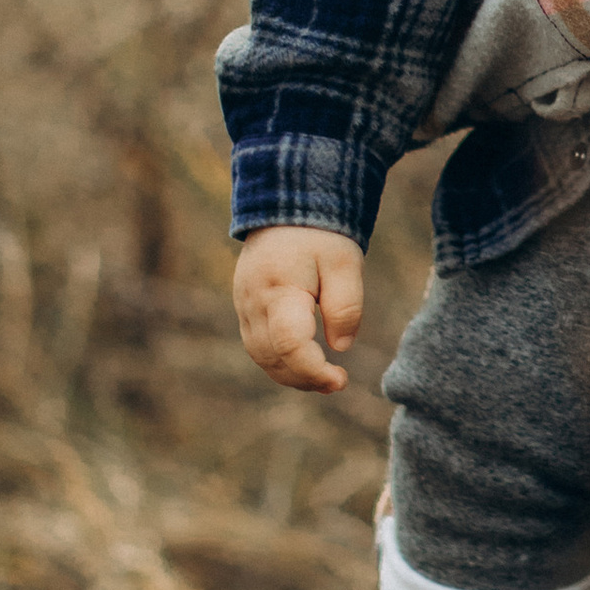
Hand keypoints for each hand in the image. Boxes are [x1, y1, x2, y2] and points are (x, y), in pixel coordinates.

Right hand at [233, 224, 365, 392]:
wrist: (288, 205)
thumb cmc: (321, 234)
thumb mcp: (345, 263)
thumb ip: (345, 306)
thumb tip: (341, 347)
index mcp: (278, 289)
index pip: (289, 344)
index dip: (314, 369)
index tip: (341, 379)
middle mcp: (253, 302)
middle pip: (272, 357)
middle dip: (304, 378)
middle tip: (338, 383)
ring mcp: (244, 306)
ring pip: (261, 357)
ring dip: (291, 375)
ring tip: (325, 380)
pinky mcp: (245, 307)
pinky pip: (258, 346)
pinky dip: (280, 362)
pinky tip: (306, 365)